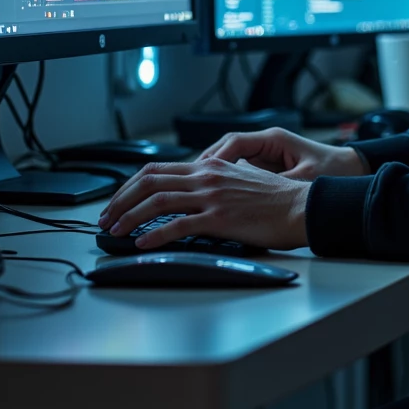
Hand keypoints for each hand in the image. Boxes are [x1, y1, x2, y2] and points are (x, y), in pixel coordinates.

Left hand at [97, 159, 309, 250]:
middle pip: (149, 181)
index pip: (157, 169)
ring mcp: (212, 197)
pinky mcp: (220, 218)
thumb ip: (217, 180)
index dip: (130, 185)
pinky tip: (143, 242)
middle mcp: (207, 176)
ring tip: (115, 231)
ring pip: (157, 201)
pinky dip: (155, 234)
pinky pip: (178, 225)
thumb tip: (197, 188)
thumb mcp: (243, 178)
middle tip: (106, 217)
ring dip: (129, 216)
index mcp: (210, 166)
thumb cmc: (278, 198)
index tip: (117, 201)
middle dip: (120, 200)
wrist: (301, 207)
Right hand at [197, 127, 366, 181]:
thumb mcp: (305, 179)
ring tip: (194, 191)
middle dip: (205, 166)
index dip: (214, 158)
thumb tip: (252, 196)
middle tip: (188, 183)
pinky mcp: (267, 168)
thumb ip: (278, 184)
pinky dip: (225, 182)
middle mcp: (266, 144)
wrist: (352, 171)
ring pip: (228, 161)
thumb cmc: (334, 171)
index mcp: (274, 139)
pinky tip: (214, 197)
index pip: (234, 142)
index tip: (201, 173)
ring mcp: (265, 155)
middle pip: (225, 150)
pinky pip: (239, 171)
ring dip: (211, 174)